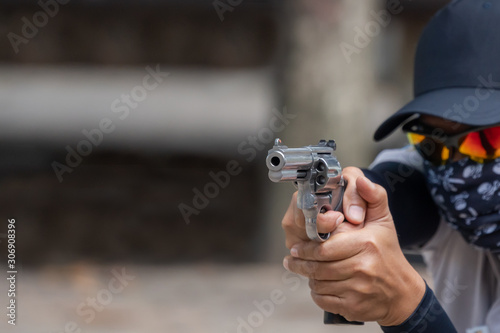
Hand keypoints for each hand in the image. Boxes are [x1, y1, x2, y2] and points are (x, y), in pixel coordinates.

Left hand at [283, 176, 425, 325]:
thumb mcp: (384, 221)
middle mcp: (362, 267)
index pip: (324, 248)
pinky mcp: (354, 307)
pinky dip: (317, 293)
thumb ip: (373, 196)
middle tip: (291, 260)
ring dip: (308, 278)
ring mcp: (358, 290)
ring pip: (318, 284)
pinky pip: (324, 300)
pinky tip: (318, 285)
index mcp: (365, 244)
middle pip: (318, 267)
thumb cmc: (388, 253)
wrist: (402, 292)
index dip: (305, 249)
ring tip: (305, 271)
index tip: (294, 248)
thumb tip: (360, 179)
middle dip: (300, 264)